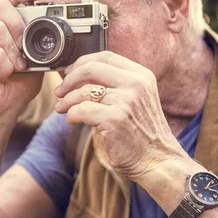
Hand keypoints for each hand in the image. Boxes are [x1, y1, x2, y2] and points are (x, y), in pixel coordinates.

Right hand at [0, 0, 42, 121]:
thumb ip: (39, 42)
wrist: (3, 107)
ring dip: (13, 50)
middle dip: (18, 23)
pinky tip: (3, 76)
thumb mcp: (36, 59)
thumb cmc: (17, 84)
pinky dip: (5, 66)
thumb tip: (56, 28)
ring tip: (17, 67)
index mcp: (1, 27)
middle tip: (25, 45)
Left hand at [54, 51, 186, 181]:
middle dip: (69, 80)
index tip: (69, 73)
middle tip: (60, 91)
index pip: (105, 56)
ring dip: (66, 101)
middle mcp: (136, 84)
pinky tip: (72, 120)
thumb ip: (116, 84)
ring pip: (83, 91)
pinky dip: (71, 115)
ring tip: (62, 108)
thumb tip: (78, 74)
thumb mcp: (136, 99)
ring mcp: (126, 101)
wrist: (157, 161)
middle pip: (90, 68)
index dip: (81, 62)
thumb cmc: (141, 132)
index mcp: (141, 75)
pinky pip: (82, 110)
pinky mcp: (115, 119)